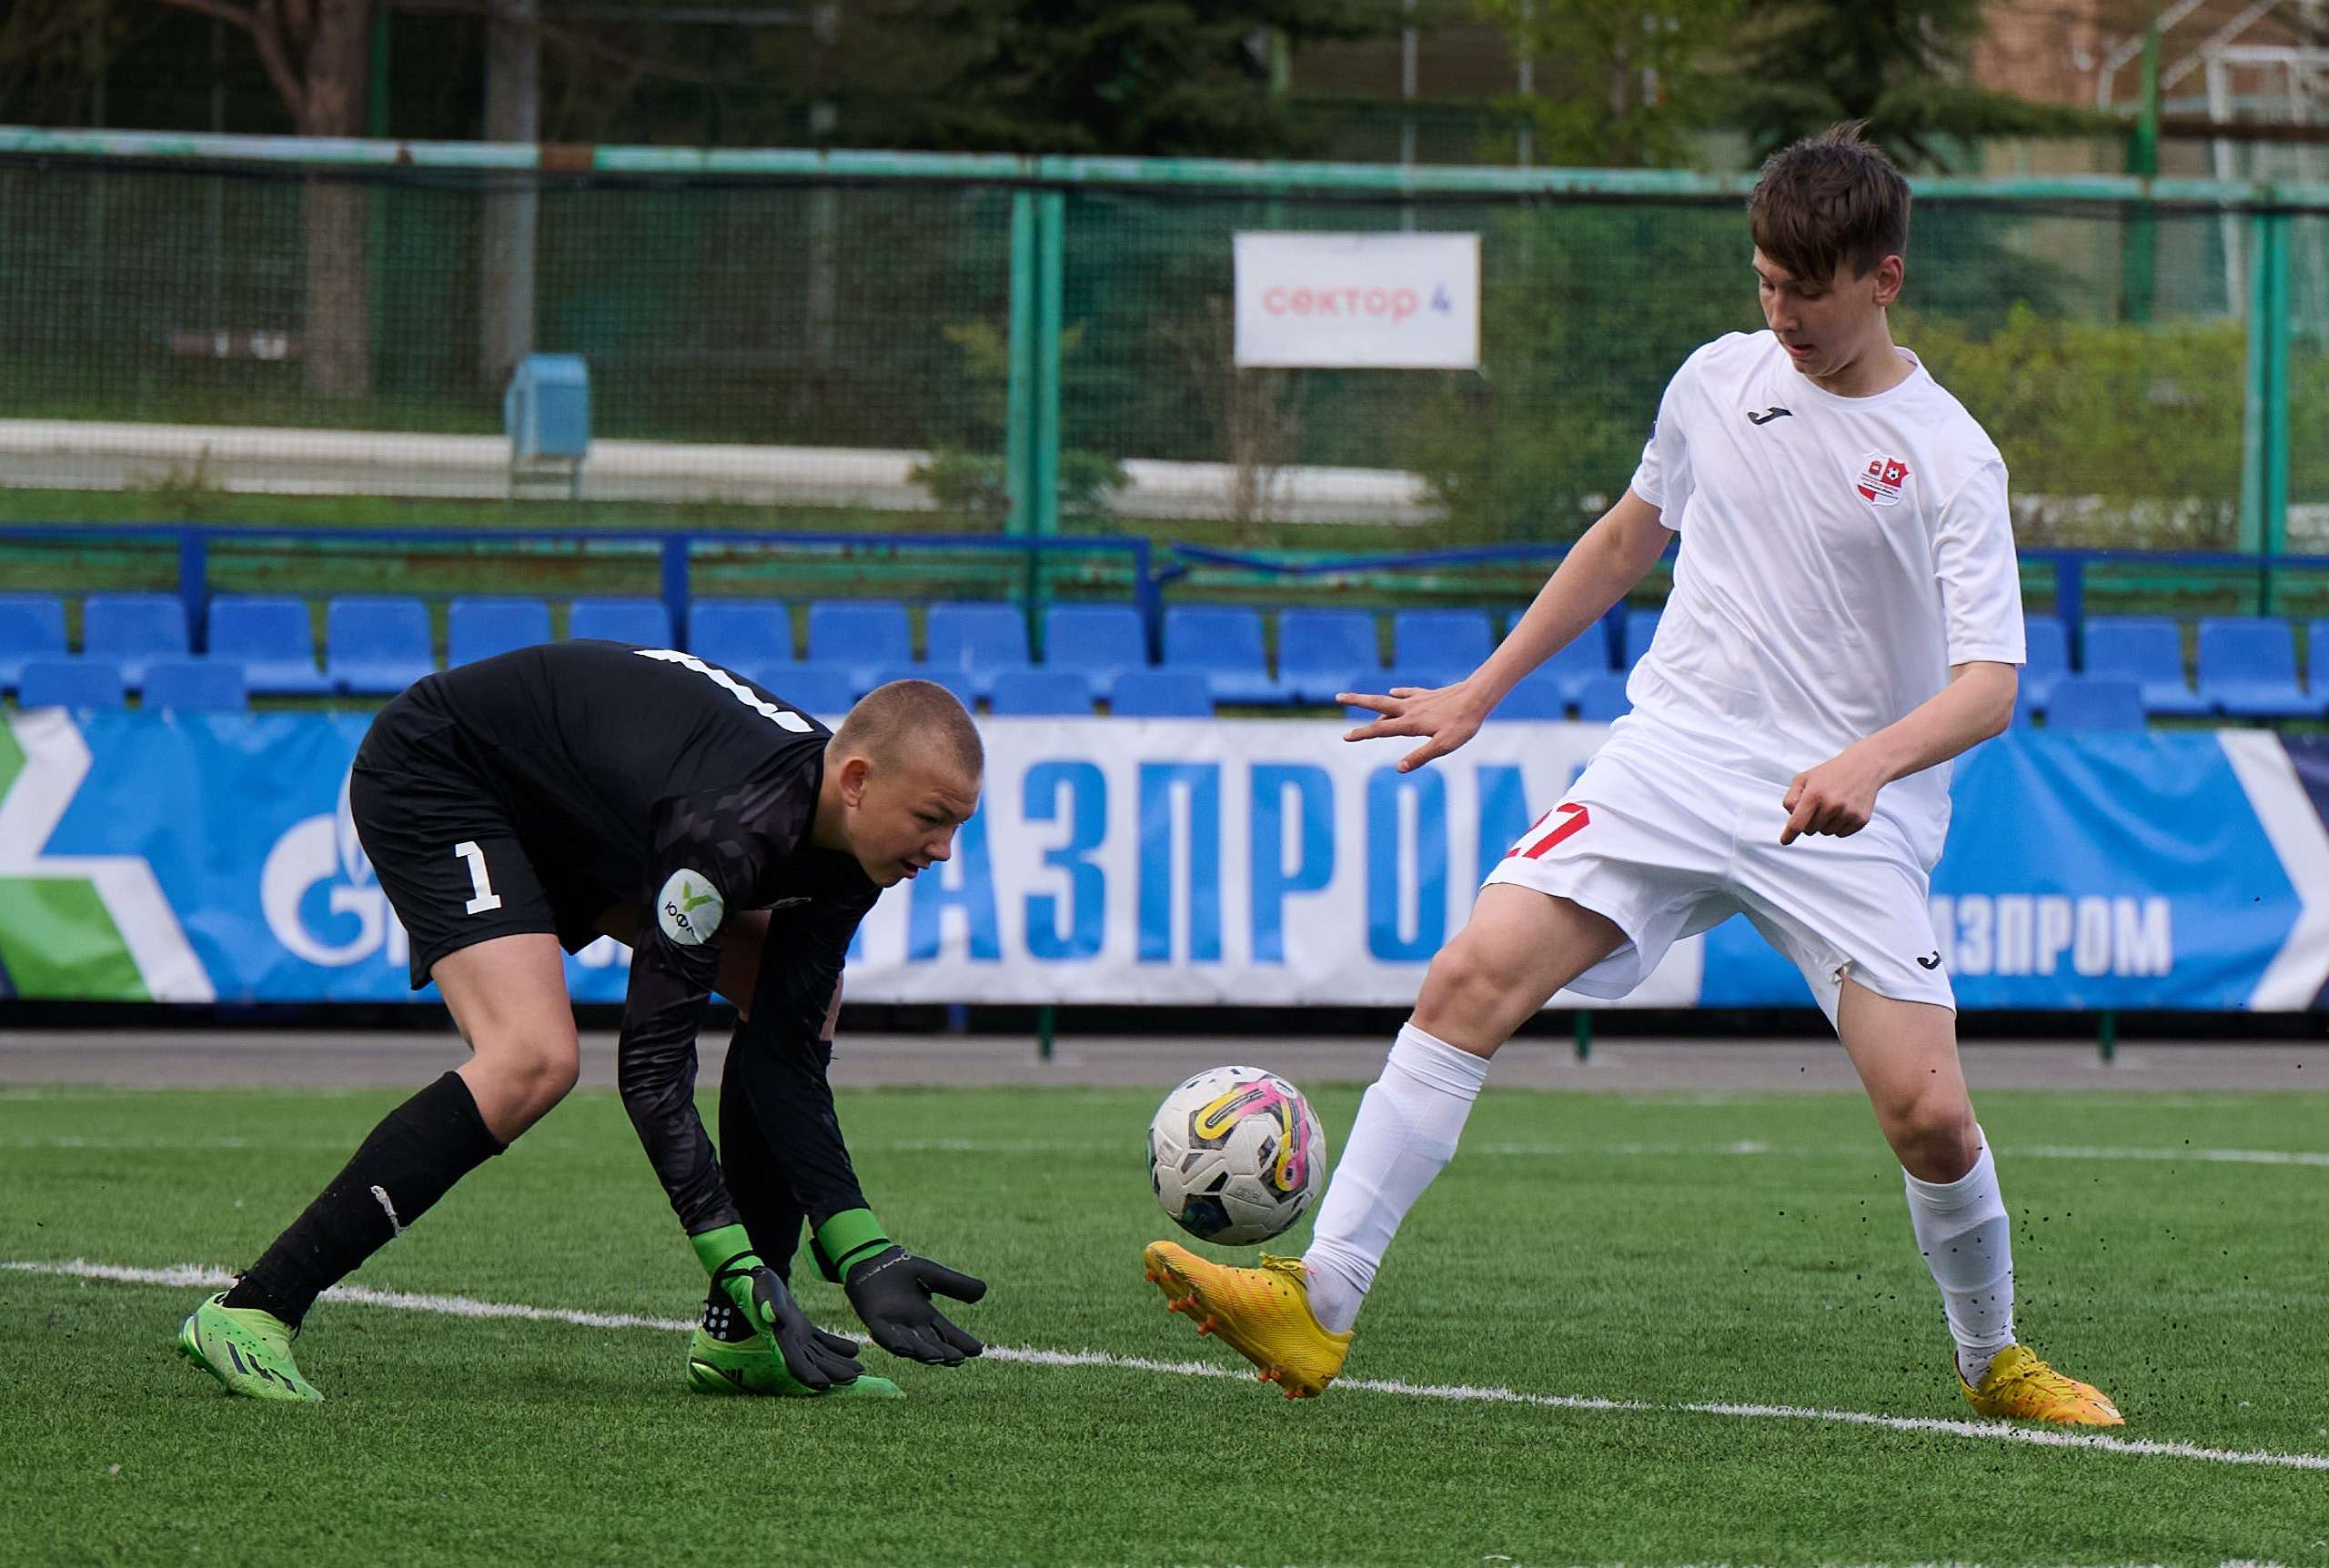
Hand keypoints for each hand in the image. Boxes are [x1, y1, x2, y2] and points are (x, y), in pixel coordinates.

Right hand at [728, 1264, 865, 1391]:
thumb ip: (768, 1307)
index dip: (810, 1375)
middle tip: (856, 1377)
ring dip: (839, 1364)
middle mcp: (788, 1343)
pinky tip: (854, 1350)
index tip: (826, 1384)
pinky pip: (822, 1342)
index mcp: (779, 1339)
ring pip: (820, 1356)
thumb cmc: (757, 1286)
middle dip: (833, 1373)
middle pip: (813, 1364)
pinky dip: (837, 1347)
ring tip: (860, 1369)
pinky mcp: (802, 1328)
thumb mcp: (762, 1293)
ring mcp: (796, 1337)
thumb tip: (774, 1317)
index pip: (796, 1365)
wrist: (753, 1278)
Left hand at [843, 1246, 987, 1364]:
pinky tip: (905, 1349)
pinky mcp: (874, 1320)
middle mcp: (911, 1326)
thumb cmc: (900, 1268)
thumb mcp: (933, 1274)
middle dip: (944, 1351)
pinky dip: (894, 1342)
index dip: (961, 1342)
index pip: (947, 1333)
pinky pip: (885, 1335)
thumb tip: (983, 1291)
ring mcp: (893, 1325)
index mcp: (926, 1316)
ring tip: (937, 1358)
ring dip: (922, 1352)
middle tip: (958, 1359)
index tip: (977, 1350)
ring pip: (911, 1343)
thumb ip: (956, 1284)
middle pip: (931, 1343)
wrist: (872, 1258)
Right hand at [1339, 680, 1486, 773]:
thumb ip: (1420, 757)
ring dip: (1373, 700)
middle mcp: (1409, 709)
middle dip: (1356, 701)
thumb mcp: (1443, 746)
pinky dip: (1397, 693)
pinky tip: (1394, 691)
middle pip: (1376, 704)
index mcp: (1410, 723)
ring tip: (1361, 701)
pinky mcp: (1427, 694)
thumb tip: (1399, 768)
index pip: (1380, 730)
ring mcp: (1417, 700)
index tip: (1345, 737)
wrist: (1477, 697)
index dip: (1362, 734)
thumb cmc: (1462, 724)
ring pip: (1389, 699)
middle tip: (1338, 696)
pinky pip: (1407, 693)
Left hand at [1780, 743, 1890, 843]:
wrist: (1864, 766)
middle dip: (1809, 821)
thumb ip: (1791, 798)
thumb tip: (1791, 817)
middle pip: (1810, 830)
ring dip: (1825, 823)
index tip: (1785, 841)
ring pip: (1825, 833)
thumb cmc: (1830, 773)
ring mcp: (1847, 813)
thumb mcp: (1804, 778)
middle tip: (1818, 805)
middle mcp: (1832, 805)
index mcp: (1815, 794)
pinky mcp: (1860, 819)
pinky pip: (1841, 834)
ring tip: (1832, 804)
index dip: (1789, 835)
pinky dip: (1838, 826)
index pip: (1797, 823)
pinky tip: (1843, 810)